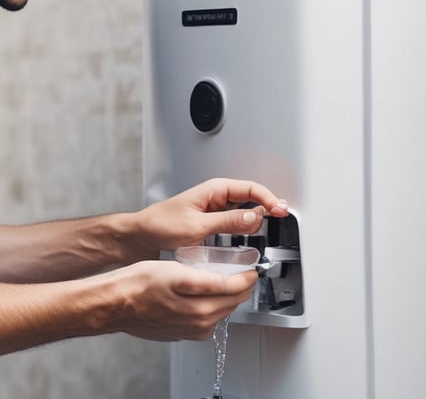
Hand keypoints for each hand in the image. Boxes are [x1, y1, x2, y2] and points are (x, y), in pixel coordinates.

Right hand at [105, 259, 258, 340]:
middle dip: (240, 286)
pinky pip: (204, 319)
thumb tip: (233, 282)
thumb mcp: (177, 271)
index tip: (252, 267)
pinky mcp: (181, 333)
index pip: (236, 291)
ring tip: (224, 278)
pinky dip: (209, 305)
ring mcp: (190, 330)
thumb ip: (208, 279)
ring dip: (226, 296)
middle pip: (231, 303)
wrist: (115, 303)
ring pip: (219, 311)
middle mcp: (199, 323)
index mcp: (201, 307)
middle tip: (242, 270)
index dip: (247, 276)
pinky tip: (202, 293)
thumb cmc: (139, 284)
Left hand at [134, 178, 288, 254]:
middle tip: (282, 218)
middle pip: (251, 197)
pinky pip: (235, 220)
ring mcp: (215, 208)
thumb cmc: (161, 224)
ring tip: (271, 227)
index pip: (250, 189)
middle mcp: (216, 196)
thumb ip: (227, 222)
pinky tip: (250, 235)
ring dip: (258, 217)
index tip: (281, 211)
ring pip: (244, 210)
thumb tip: (254, 217)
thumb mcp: (197, 226)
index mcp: (214, 190)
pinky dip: (246, 226)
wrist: (143, 234)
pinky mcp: (212, 220)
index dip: (269, 199)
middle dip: (267, 206)